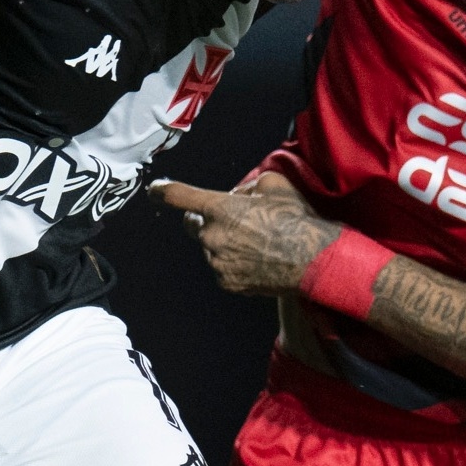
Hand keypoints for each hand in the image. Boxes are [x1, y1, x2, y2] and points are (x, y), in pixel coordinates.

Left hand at [151, 172, 338, 295]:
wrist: (311, 259)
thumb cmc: (295, 219)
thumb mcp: (272, 184)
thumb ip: (245, 187)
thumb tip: (236, 196)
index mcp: (219, 209)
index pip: (179, 196)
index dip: (162, 191)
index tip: (154, 190)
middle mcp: (212, 236)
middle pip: (191, 225)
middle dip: (203, 219)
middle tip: (230, 219)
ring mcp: (218, 262)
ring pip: (209, 247)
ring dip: (223, 242)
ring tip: (255, 241)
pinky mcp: (226, 281)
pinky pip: (221, 267)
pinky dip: (232, 262)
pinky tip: (256, 257)